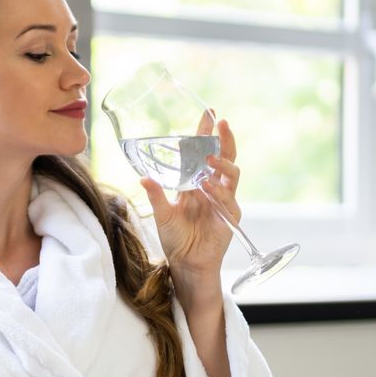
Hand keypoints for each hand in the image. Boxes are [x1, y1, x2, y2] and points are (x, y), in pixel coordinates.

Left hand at [140, 112, 239, 280]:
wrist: (187, 263)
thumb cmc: (175, 239)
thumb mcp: (162, 214)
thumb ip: (156, 195)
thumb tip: (143, 176)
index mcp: (196, 182)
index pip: (205, 151)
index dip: (207, 133)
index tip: (208, 113)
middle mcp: (212, 186)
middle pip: (225, 155)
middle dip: (224, 138)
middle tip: (221, 122)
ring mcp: (224, 199)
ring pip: (232, 172)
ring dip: (221, 163)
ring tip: (208, 159)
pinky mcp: (230, 215)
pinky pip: (228, 197)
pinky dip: (218, 190)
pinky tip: (207, 186)